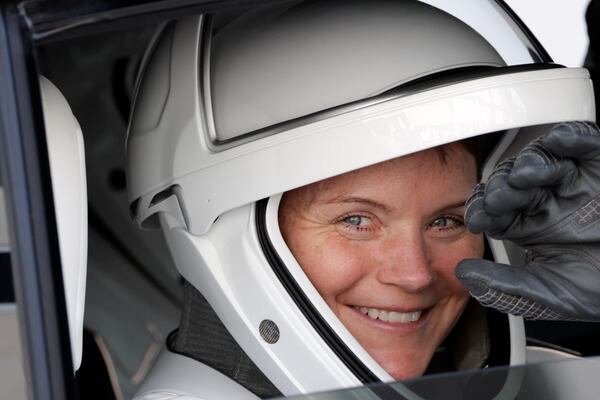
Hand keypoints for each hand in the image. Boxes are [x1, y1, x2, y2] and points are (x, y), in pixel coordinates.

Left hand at [456, 121, 599, 320]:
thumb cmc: (597, 288)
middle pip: (513, 183)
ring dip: (528, 164)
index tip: (477, 219)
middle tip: (497, 197)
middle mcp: (547, 200)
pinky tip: (560, 140)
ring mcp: (574, 183)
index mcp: (529, 225)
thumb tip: (463, 273)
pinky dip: (573, 138)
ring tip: (522, 175)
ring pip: (542, 162)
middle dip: (501, 187)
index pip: (495, 210)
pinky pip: (586, 144)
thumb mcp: (545, 292)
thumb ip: (503, 285)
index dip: (483, 210)